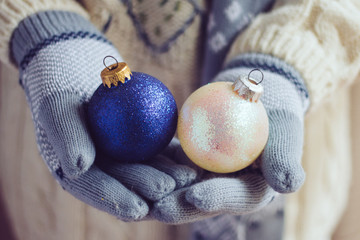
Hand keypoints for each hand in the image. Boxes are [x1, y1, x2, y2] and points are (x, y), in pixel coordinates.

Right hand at [11, 11, 195, 220]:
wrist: (75, 62)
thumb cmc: (60, 81)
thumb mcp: (56, 103)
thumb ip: (65, 134)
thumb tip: (78, 168)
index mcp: (73, 166)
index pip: (94, 187)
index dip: (116, 199)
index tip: (137, 209)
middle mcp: (98, 163)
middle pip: (123, 180)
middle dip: (146, 189)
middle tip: (168, 190)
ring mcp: (120, 151)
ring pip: (145, 166)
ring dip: (166, 174)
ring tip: (187, 177)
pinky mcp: (139, 137)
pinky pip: (157, 146)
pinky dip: (173, 151)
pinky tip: (192, 154)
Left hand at [151, 53, 308, 223]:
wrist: (255, 94)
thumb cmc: (276, 109)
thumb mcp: (285, 127)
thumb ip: (285, 157)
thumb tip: (287, 184)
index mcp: (254, 189)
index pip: (237, 198)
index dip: (217, 198)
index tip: (195, 196)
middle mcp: (226, 188)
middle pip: (203, 200)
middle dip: (179, 206)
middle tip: (156, 207)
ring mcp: (204, 176)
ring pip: (179, 187)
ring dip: (158, 191)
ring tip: (135, 193)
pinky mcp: (188, 162)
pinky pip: (168, 165)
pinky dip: (152, 165)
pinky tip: (132, 165)